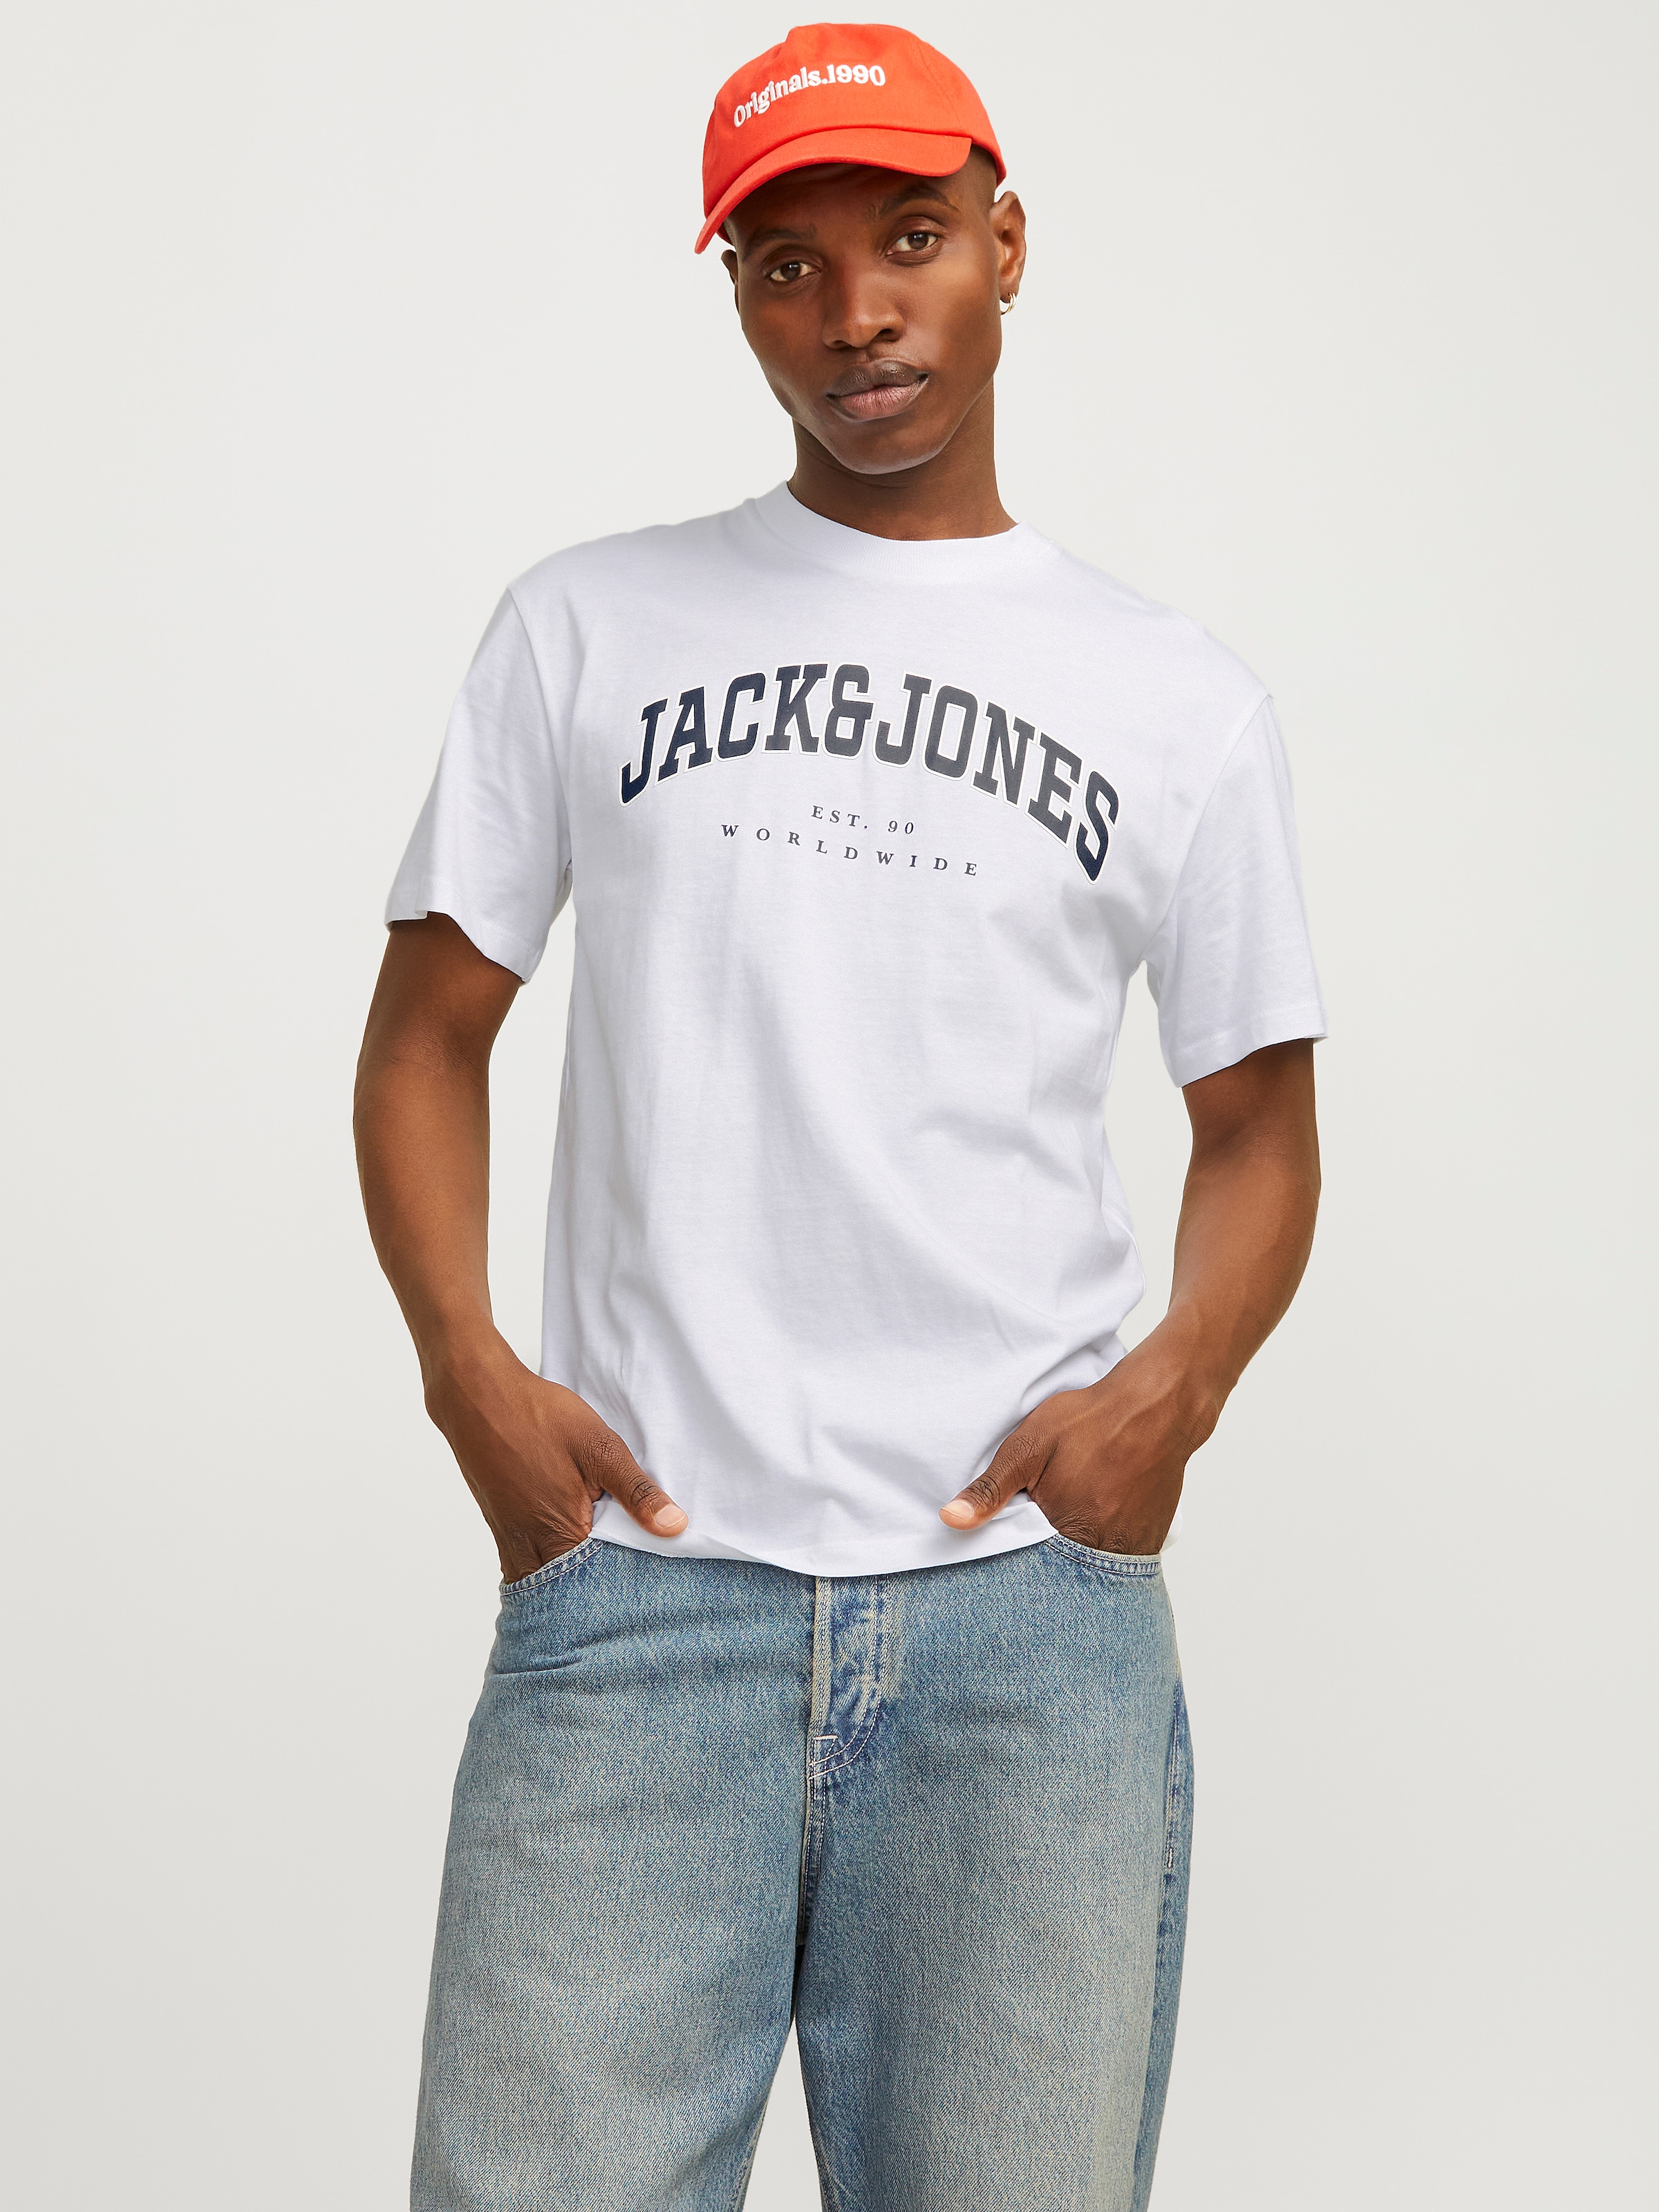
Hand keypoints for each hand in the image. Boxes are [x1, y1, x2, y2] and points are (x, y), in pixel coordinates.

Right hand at [424, 1332, 685, 1581]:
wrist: (478, 1398)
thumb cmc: (540, 1418)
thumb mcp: (600, 1448)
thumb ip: (636, 1492)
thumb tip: (674, 1527)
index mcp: (561, 1534)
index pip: (599, 1583)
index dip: (624, 1585)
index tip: (647, 1583)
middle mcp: (530, 1546)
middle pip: (567, 1589)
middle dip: (593, 1590)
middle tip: (621, 1585)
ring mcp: (510, 1538)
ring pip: (540, 1579)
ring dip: (565, 1581)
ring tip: (594, 1569)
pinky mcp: (499, 1525)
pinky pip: (521, 1563)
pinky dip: (542, 1565)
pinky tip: (561, 1547)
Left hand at [939, 1329, 1220, 1553]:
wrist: (1155, 1408)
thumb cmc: (1089, 1422)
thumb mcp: (1028, 1445)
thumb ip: (991, 1488)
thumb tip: (950, 1520)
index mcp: (1066, 1531)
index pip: (1028, 1570)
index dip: (1015, 1558)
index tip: (1010, 1544)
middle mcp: (1101, 1550)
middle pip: (1062, 1574)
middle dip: (1046, 1563)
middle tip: (1043, 1526)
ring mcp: (1131, 1549)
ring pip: (1092, 1572)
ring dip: (1076, 1558)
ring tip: (1068, 1526)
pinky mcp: (1150, 1540)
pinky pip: (1120, 1563)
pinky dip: (1104, 1553)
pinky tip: (1095, 1525)